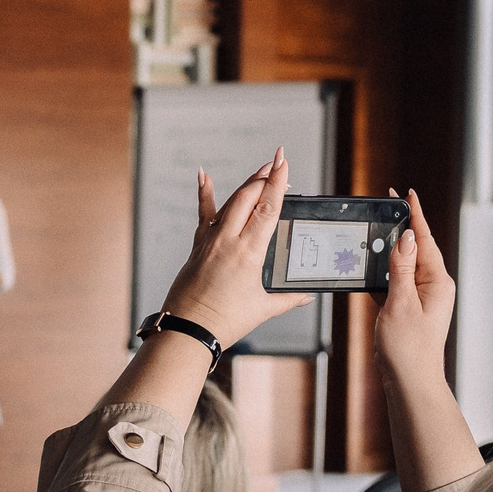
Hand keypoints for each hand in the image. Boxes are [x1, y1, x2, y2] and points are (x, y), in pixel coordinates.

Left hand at [157, 150, 309, 347]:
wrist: (187, 330)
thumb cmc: (222, 322)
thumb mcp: (262, 309)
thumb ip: (288, 299)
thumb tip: (305, 296)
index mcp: (248, 253)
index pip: (267, 208)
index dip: (277, 181)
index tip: (283, 160)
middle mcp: (227, 241)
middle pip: (247, 197)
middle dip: (264, 177)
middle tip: (277, 164)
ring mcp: (209, 241)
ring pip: (229, 202)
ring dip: (246, 185)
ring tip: (260, 173)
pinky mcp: (197, 247)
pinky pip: (203, 215)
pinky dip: (205, 195)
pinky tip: (204, 176)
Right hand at [372, 190, 454, 393]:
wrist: (410, 383)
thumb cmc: (409, 349)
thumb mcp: (401, 303)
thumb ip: (402, 268)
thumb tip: (406, 237)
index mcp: (438, 281)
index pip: (425, 239)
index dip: (414, 215)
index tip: (406, 193)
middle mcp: (434, 287)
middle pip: (416, 249)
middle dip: (400, 228)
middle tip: (384, 208)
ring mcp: (422, 298)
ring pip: (404, 265)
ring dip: (389, 251)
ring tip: (374, 233)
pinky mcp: (409, 309)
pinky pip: (395, 282)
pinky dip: (383, 273)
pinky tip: (370, 267)